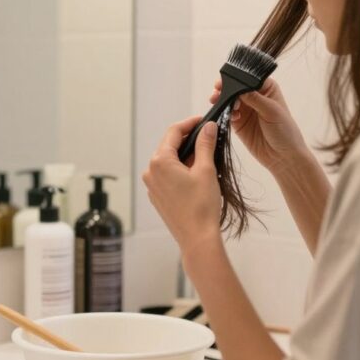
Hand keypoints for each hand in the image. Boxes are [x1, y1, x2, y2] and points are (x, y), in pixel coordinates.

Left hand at [142, 116, 223, 250]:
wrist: (197, 238)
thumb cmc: (201, 206)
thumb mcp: (206, 169)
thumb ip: (205, 145)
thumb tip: (208, 127)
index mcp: (160, 161)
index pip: (174, 132)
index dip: (190, 123)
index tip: (204, 121)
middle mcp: (150, 171)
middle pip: (169, 146)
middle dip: (189, 140)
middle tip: (208, 137)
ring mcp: (152, 185)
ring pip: (168, 161)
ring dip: (185, 156)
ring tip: (206, 157)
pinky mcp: (157, 196)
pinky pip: (167, 176)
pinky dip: (180, 170)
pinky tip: (196, 174)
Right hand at [211, 78, 308, 173]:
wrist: (283, 157)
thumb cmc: (285, 131)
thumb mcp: (272, 111)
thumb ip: (255, 99)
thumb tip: (239, 88)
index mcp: (266, 89)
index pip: (249, 78)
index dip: (237, 77)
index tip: (226, 80)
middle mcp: (255, 97)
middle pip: (236, 88)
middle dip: (226, 88)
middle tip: (217, 91)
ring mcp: (246, 110)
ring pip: (229, 100)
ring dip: (223, 100)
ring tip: (218, 102)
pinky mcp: (238, 123)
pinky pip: (227, 114)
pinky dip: (225, 113)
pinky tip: (231, 117)